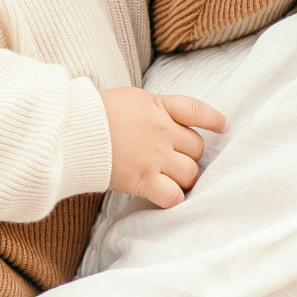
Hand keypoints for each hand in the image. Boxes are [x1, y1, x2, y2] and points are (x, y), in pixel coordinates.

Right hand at [100, 87, 226, 208]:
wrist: (73, 129)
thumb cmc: (93, 112)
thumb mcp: (128, 98)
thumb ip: (151, 109)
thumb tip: (163, 118)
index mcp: (157, 107)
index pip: (195, 111)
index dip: (213, 120)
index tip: (224, 127)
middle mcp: (161, 131)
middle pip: (197, 148)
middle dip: (190, 156)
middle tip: (176, 161)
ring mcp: (154, 157)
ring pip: (190, 173)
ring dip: (184, 178)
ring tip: (171, 180)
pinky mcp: (142, 180)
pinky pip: (172, 195)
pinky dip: (173, 198)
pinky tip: (166, 195)